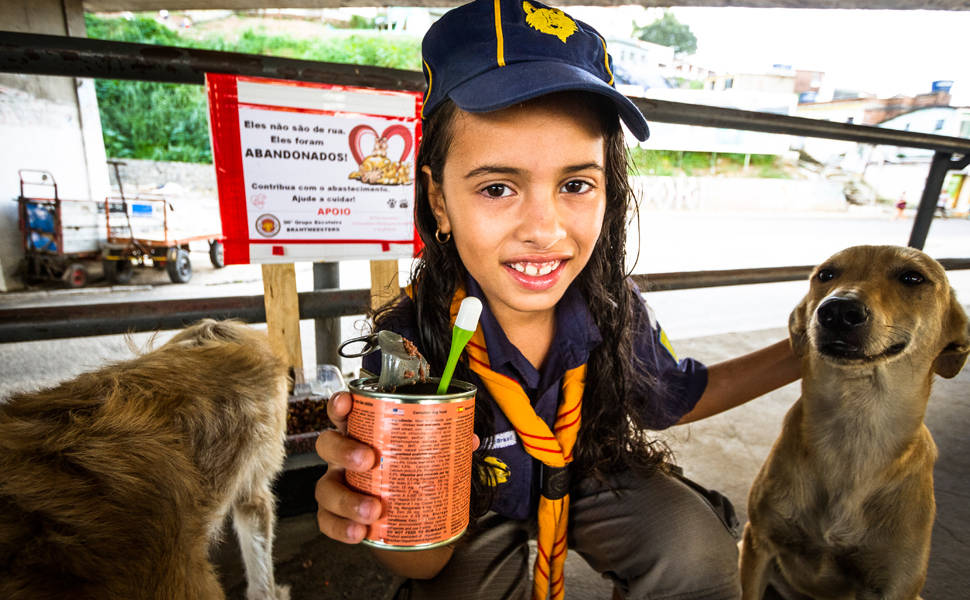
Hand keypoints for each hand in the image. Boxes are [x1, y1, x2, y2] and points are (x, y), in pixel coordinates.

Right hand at [314, 391, 481, 544]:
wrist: (403, 512)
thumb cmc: (407, 470)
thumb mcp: (423, 454)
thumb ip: (444, 445)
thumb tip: (469, 439)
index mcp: (362, 433)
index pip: (343, 412)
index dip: (339, 404)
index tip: (347, 403)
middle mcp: (342, 457)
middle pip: (327, 445)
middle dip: (344, 450)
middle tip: (370, 460)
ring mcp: (336, 485)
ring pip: (325, 488)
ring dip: (347, 499)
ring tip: (374, 510)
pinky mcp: (335, 515)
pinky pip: (327, 521)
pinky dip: (342, 528)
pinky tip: (361, 532)